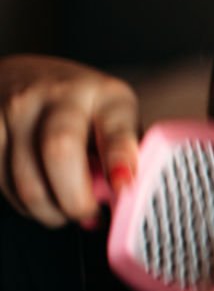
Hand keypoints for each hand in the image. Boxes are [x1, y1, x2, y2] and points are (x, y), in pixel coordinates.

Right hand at [0, 54, 139, 227]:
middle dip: (75, 200)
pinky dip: (23, 203)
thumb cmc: (82, 108)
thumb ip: (124, 156)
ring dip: (48, 210)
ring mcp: (16, 108)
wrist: (25, 76)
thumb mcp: (115, 119)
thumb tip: (126, 201)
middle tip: (86, 214)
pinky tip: (40, 197)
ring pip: (26, 178)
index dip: (120, 160)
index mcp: (105, 96)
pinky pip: (3, 182)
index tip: (123, 185)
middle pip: (60, 153)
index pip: (114, 129)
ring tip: (63, 210)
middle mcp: (59, 95)